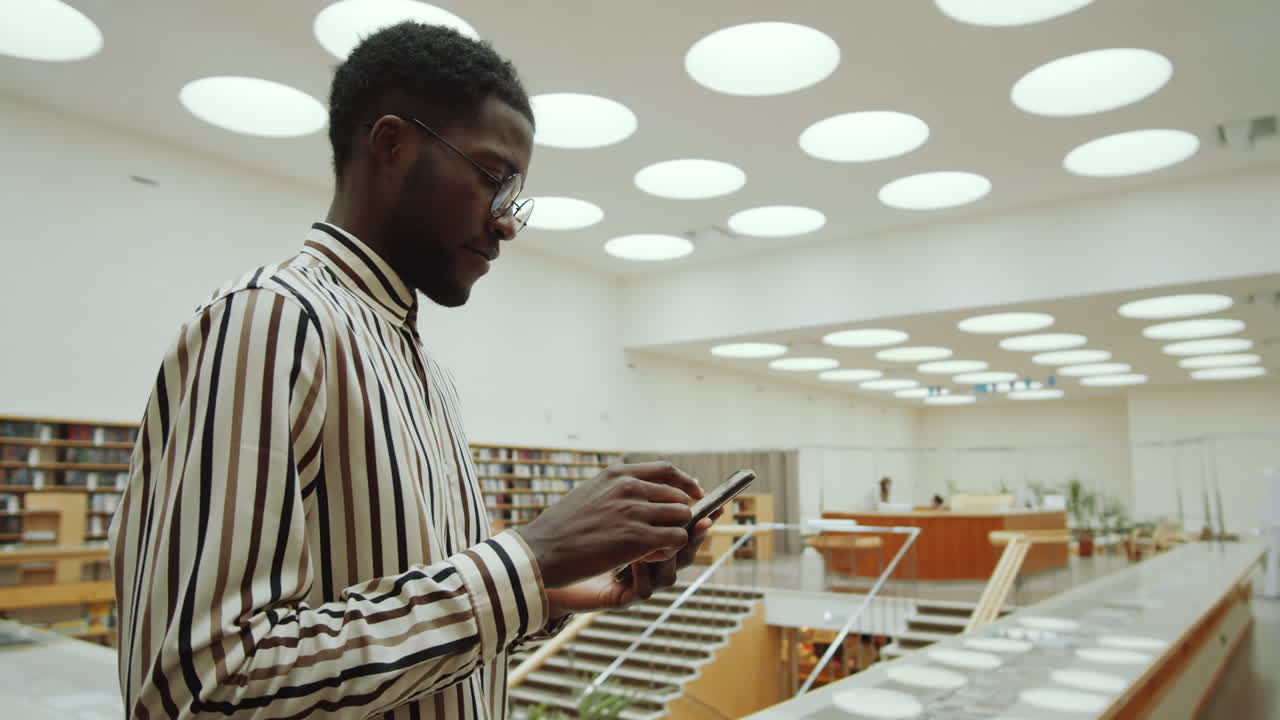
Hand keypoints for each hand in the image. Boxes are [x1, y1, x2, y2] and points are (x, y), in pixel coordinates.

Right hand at [514, 462, 701, 587]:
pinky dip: (669, 549)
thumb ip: (617, 489)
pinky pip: (675, 539)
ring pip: (682, 518)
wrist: (542, 550)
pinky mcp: (637, 539)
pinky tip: (651, 556)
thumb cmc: (562, 527)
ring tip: (655, 547)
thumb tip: (642, 491)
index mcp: (618, 474)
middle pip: (679, 496)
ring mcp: (634, 511)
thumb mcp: (590, 493)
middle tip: (668, 533)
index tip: (694, 493)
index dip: (685, 483)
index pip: (666, 470)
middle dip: (679, 516)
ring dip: (674, 534)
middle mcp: (629, 488)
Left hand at [546, 510, 722, 615]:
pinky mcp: (621, 597)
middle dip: (688, 538)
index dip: (703, 523)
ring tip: (654, 547)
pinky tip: (635, 565)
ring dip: (665, 558)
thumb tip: (672, 478)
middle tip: (690, 523)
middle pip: (684, 554)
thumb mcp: (612, 503)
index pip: (686, 534)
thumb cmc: (576, 532)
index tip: (716, 508)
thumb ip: (642, 496)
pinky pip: (644, 591)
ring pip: (670, 576)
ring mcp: (636, 582)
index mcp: (649, 542)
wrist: (542, 561)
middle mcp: (647, 564)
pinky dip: (643, 577)